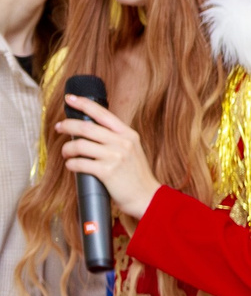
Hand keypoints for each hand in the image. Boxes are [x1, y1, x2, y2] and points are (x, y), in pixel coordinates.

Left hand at [58, 94, 160, 219]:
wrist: (146, 197)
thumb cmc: (135, 175)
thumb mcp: (132, 150)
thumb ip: (116, 138)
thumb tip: (89, 128)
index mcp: (128, 134)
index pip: (102, 113)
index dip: (83, 104)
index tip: (70, 99)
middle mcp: (123, 143)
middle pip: (86, 127)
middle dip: (67, 126)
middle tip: (59, 128)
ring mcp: (115, 157)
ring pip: (79, 145)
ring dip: (67, 149)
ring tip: (66, 153)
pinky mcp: (107, 172)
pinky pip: (79, 163)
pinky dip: (71, 164)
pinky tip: (72, 165)